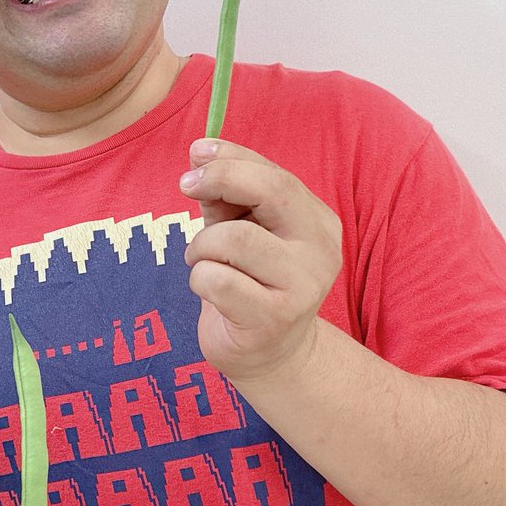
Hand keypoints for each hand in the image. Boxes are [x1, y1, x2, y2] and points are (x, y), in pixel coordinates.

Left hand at [180, 139, 341, 385]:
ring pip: (234, 239)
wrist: (269, 353)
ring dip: (201, 245)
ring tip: (199, 260)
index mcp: (317, 221)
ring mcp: (302, 286)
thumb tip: (200, 151)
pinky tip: (208, 290)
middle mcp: (320, 250)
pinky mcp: (274, 318)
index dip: (232, 157)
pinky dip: (199, 278)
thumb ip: (226, 194)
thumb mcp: (239, 229)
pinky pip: (217, 280)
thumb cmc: (249, 281)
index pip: (276, 175)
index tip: (196, 153)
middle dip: (221, 179)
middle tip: (185, 187)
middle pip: (272, 192)